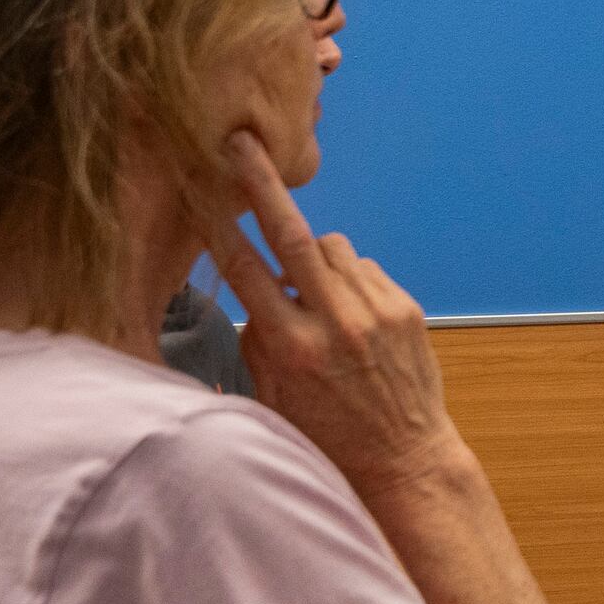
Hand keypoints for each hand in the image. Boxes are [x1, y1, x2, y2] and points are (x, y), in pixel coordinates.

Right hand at [201, 131, 461, 495]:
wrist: (404, 460)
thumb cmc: (327, 438)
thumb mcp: (271, 400)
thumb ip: (257, 343)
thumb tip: (250, 295)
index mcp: (290, 347)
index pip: (243, 270)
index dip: (216, 225)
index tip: (197, 188)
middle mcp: (333, 322)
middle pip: (291, 233)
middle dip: (262, 183)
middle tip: (242, 142)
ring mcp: (375, 311)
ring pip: (332, 247)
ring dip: (314, 255)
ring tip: (313, 295)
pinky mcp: (406, 308)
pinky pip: (365, 269)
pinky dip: (348, 280)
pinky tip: (347, 315)